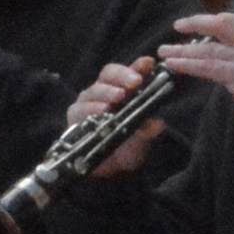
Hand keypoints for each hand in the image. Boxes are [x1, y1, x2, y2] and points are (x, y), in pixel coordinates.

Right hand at [67, 56, 169, 179]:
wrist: (110, 169)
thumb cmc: (127, 146)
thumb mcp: (143, 139)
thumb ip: (149, 130)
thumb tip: (158, 124)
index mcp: (124, 89)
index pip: (130, 71)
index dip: (138, 65)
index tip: (149, 63)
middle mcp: (105, 91)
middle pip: (109, 74)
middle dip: (123, 76)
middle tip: (135, 82)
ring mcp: (89, 102)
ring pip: (95, 90)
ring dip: (107, 92)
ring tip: (118, 97)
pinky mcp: (75, 116)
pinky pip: (81, 109)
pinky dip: (91, 109)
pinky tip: (101, 111)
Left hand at [154, 7, 233, 123]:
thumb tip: (221, 54)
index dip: (216, 19)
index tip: (199, 22)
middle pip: (222, 25)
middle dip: (197, 23)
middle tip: (177, 26)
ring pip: (210, 48)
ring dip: (184, 49)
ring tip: (164, 51)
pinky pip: (208, 67)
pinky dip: (188, 65)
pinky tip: (174, 65)